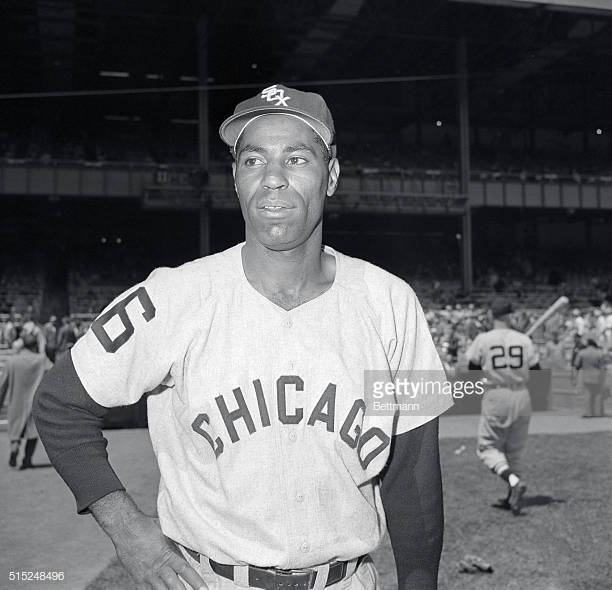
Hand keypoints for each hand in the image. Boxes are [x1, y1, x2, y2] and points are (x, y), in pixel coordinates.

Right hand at [90, 491, 206, 589]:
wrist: (125, 528)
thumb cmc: (147, 527)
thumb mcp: (167, 532)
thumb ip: (180, 544)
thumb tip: (196, 552)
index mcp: (167, 555)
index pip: (185, 570)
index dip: (195, 581)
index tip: (204, 589)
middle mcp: (157, 568)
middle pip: (174, 586)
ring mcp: (147, 576)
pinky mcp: (138, 580)